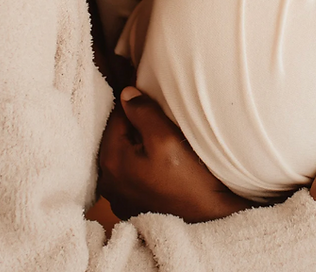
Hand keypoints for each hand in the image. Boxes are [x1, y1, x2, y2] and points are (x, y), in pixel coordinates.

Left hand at [96, 87, 248, 221]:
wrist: (208, 221)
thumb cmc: (188, 181)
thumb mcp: (166, 138)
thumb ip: (144, 112)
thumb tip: (126, 94)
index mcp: (111, 161)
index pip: (117, 116)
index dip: (137, 105)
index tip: (156, 103)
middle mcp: (107, 181)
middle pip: (118, 137)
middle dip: (135, 126)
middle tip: (162, 124)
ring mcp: (118, 197)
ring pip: (124, 155)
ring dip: (138, 146)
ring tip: (163, 144)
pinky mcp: (131, 207)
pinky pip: (131, 174)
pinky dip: (141, 165)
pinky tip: (161, 166)